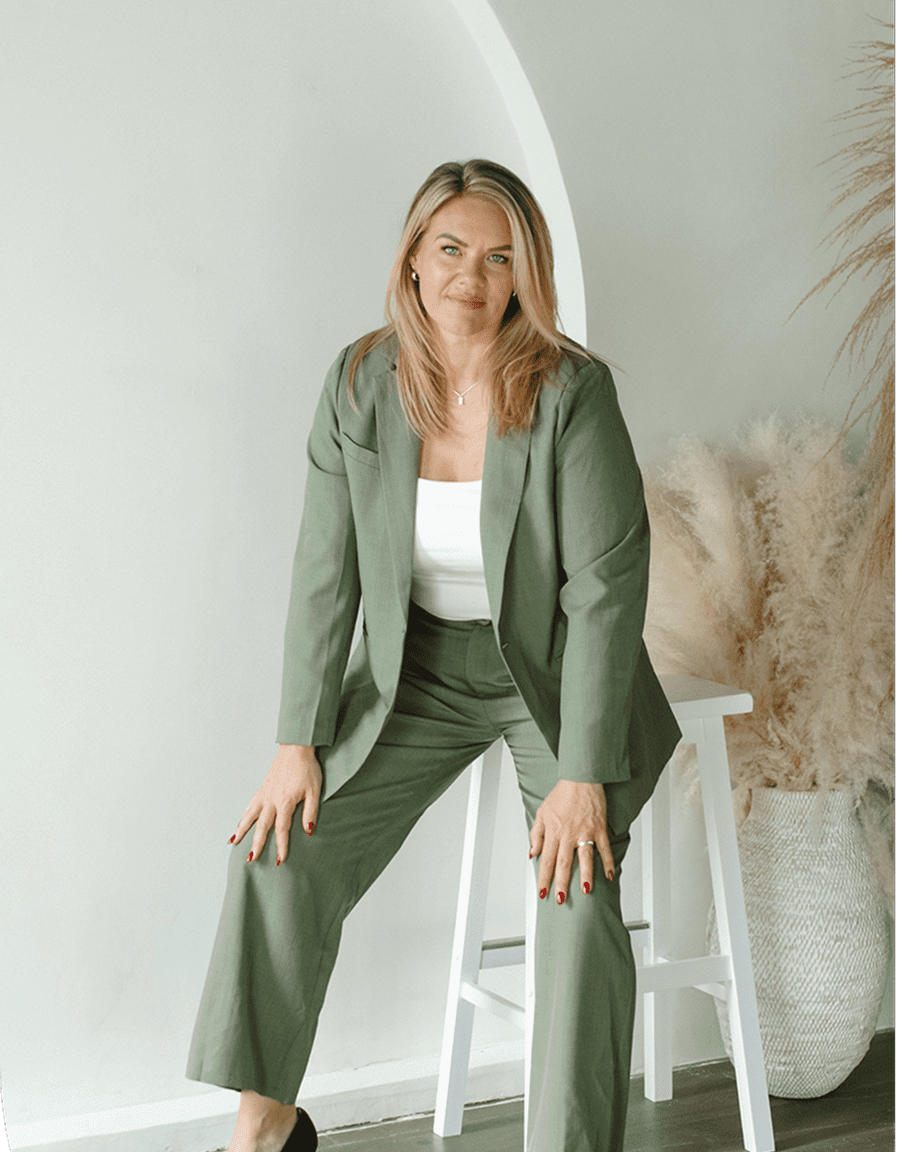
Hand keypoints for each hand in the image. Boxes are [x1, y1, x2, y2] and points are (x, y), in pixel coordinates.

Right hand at [229, 744, 321, 865]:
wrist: (296, 748)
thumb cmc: (307, 768)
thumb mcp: (315, 791)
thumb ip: (310, 812)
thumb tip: (308, 831)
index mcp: (285, 802)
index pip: (281, 830)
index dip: (281, 846)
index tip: (279, 860)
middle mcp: (271, 800)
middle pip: (261, 827)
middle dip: (256, 844)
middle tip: (250, 859)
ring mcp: (264, 794)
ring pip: (250, 816)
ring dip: (242, 830)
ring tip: (233, 843)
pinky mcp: (262, 788)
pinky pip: (250, 805)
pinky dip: (243, 816)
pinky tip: (240, 823)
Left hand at [528, 780, 614, 903]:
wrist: (580, 778)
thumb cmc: (561, 795)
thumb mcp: (542, 812)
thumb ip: (536, 834)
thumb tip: (533, 852)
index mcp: (553, 832)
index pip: (547, 860)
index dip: (544, 878)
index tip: (543, 892)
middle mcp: (568, 834)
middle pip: (564, 863)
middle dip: (562, 883)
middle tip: (561, 899)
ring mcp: (585, 832)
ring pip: (585, 858)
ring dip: (586, 876)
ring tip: (586, 892)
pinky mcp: (598, 828)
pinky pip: (604, 848)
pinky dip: (607, 862)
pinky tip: (608, 875)